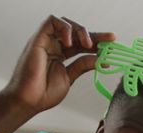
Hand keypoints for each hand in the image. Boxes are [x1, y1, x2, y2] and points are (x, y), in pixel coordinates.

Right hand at [0, 15, 114, 132]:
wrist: (29, 101)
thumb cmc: (45, 93)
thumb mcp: (70, 77)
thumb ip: (83, 65)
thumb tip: (101, 58)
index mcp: (61, 55)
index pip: (82, 43)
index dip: (98, 41)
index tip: (113, 41)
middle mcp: (54, 46)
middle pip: (76, 32)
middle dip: (94, 34)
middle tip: (108, 40)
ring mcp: (46, 41)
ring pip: (65, 23)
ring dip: (80, 30)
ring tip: (88, 44)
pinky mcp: (38, 39)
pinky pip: (51, 22)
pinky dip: (65, 28)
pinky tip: (72, 43)